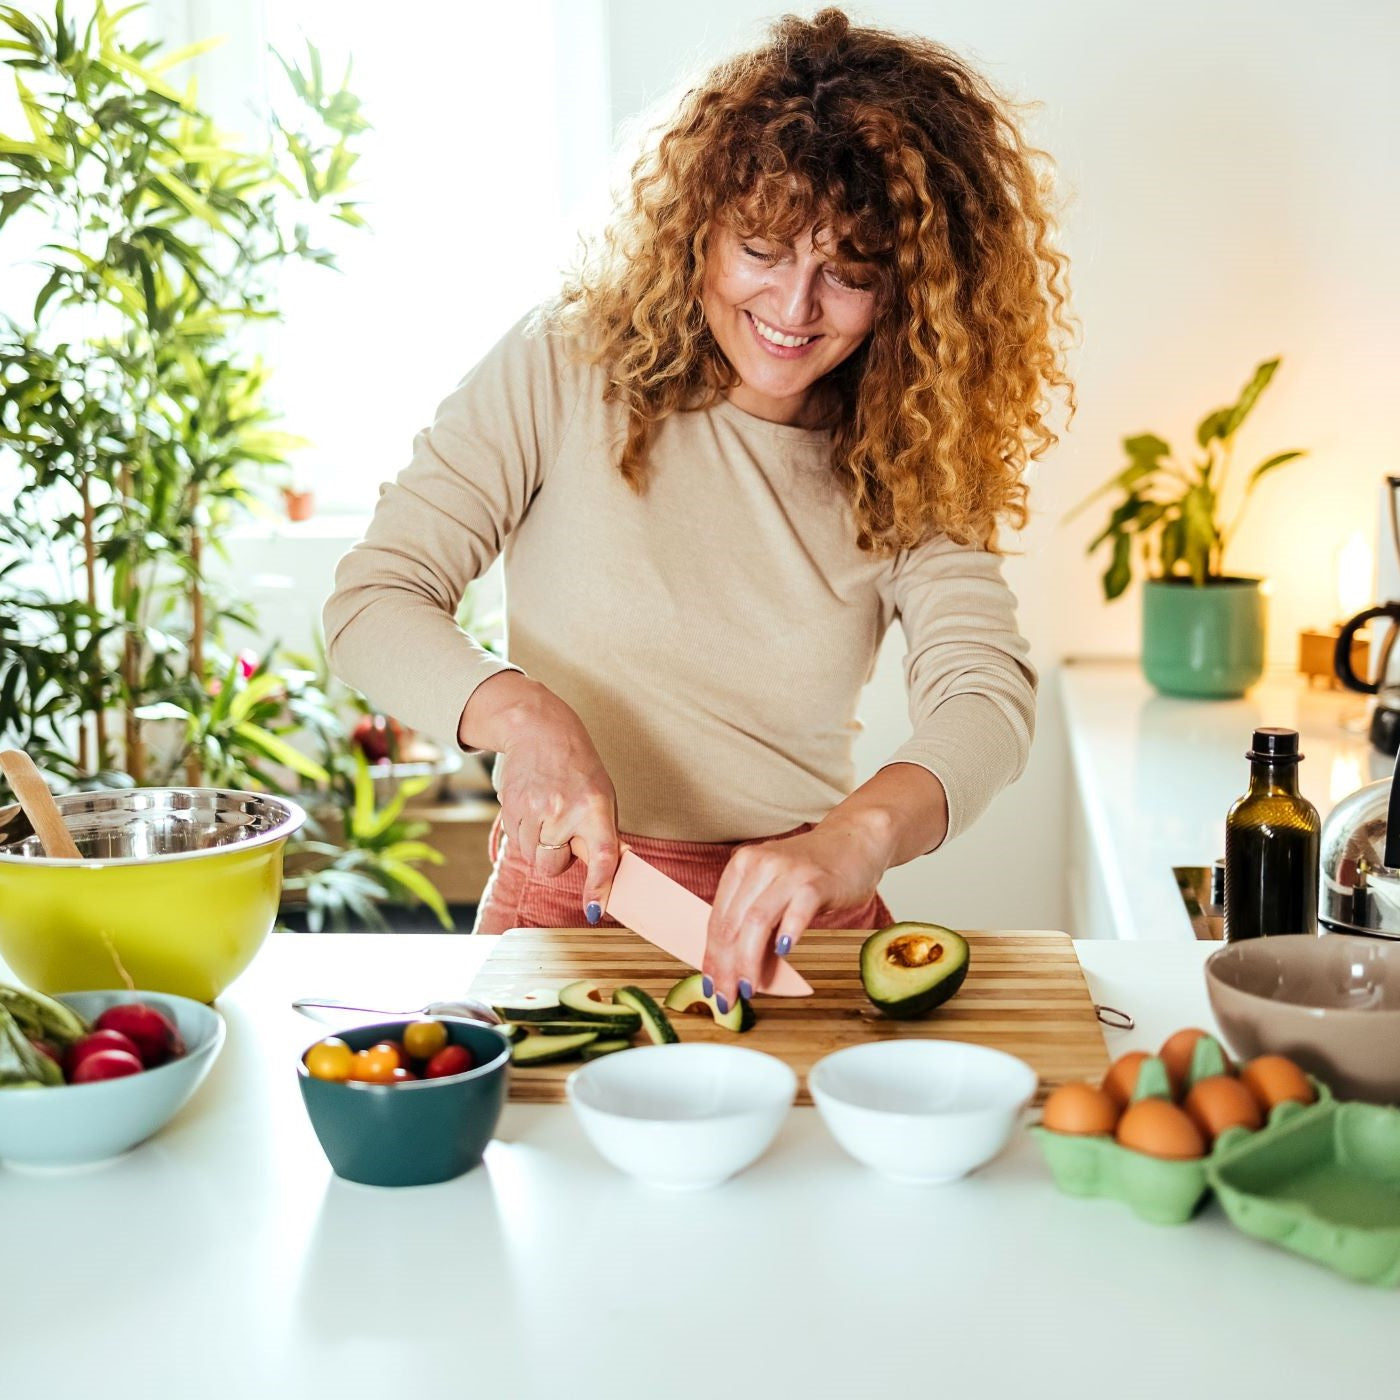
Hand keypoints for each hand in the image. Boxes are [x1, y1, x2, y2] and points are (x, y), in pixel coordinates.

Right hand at [461, 673, 620, 920]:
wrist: (537, 730)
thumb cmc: (576, 767)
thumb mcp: (602, 794)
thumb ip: (603, 834)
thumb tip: (610, 871)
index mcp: (595, 806)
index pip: (601, 854)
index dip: (598, 885)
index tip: (594, 909)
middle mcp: (563, 810)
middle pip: (552, 867)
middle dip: (557, 858)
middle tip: (564, 831)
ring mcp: (533, 810)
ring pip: (532, 858)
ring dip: (539, 846)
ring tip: (548, 813)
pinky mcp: (509, 808)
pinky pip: (515, 844)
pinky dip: (524, 835)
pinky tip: (532, 809)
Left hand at [701, 821, 888, 1009]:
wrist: (853, 842)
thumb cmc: (811, 873)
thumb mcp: (773, 889)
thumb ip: (753, 923)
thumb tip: (735, 971)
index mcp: (742, 865)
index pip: (717, 919)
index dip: (710, 957)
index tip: (709, 985)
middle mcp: (760, 864)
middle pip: (732, 923)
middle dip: (725, 967)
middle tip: (726, 997)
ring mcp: (788, 871)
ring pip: (756, 922)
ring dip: (748, 961)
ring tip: (748, 988)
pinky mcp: (816, 882)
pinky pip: (796, 913)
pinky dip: (786, 935)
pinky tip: (782, 954)